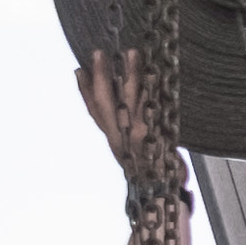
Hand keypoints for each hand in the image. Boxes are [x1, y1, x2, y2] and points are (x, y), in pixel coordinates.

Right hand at [76, 50, 173, 185]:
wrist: (166, 192)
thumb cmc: (153, 172)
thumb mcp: (133, 152)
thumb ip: (127, 132)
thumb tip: (125, 108)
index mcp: (115, 140)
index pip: (95, 112)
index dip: (85, 91)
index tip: (79, 70)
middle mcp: (122, 137)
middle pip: (105, 102)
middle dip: (101, 76)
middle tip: (98, 53)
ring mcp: (137, 134)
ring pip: (129, 99)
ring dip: (130, 74)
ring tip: (130, 52)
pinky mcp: (154, 133)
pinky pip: (152, 105)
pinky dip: (152, 87)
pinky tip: (153, 71)